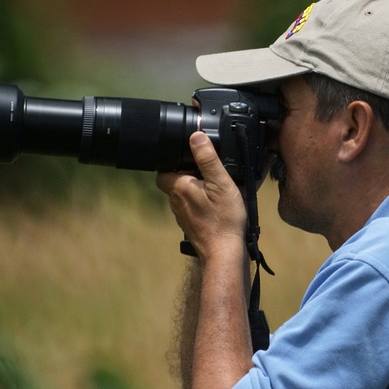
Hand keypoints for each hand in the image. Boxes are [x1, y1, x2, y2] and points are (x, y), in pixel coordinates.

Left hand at [157, 132, 246, 259]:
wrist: (224, 252)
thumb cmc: (223, 219)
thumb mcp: (220, 183)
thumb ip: (208, 159)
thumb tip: (196, 137)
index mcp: (179, 187)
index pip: (163, 170)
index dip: (174, 163)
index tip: (190, 161)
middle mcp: (176, 202)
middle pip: (174, 182)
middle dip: (188, 176)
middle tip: (207, 175)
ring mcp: (182, 217)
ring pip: (183, 197)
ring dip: (195, 192)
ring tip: (215, 192)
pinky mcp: (191, 227)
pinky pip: (192, 210)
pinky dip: (201, 206)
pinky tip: (216, 209)